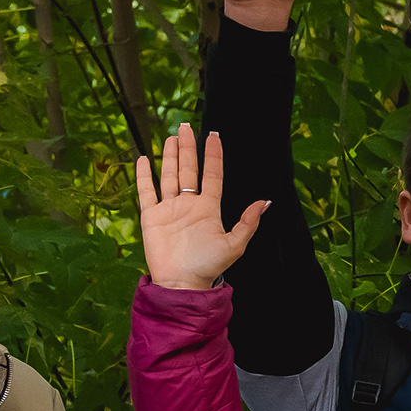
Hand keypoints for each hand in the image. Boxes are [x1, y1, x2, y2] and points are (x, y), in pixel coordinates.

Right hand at [132, 123, 268, 289]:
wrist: (182, 283)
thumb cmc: (208, 266)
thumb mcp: (235, 244)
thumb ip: (248, 222)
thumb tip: (266, 202)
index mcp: (209, 208)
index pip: (212, 175)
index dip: (213, 155)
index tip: (214, 135)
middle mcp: (189, 204)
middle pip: (188, 169)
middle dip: (187, 148)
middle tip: (185, 126)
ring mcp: (169, 208)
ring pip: (168, 176)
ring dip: (169, 156)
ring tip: (171, 137)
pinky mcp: (151, 216)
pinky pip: (147, 191)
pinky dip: (144, 176)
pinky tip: (143, 159)